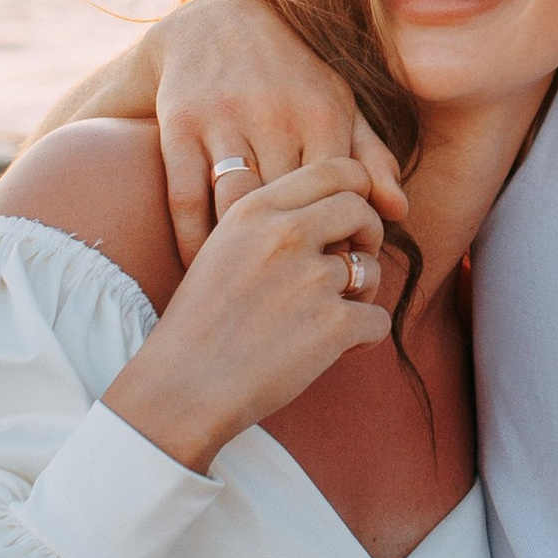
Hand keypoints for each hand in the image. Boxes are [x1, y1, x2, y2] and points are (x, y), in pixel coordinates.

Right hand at [101, 159, 389, 473]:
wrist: (179, 389)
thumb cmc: (198, 325)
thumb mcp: (221, 250)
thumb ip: (270, 223)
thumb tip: (329, 213)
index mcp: (254, 209)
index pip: (333, 169)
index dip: (356, 188)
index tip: (352, 216)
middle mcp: (285, 234)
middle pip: (360, 208)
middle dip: (368, 234)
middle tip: (353, 262)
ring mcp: (311, 278)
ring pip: (372, 269)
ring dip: (362, 293)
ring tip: (332, 316)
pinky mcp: (332, 324)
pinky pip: (378, 320)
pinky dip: (363, 338)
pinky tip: (334, 350)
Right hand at [147, 0, 407, 261]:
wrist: (214, 25)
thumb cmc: (292, 77)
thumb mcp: (338, 105)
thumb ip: (370, 158)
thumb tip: (399, 213)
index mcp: (322, 111)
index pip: (339, 197)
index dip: (339, 240)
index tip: (334, 268)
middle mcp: (275, 113)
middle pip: (289, 210)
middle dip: (293, 256)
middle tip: (293, 290)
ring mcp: (223, 118)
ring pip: (235, 208)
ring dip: (241, 255)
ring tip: (251, 285)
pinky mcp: (179, 126)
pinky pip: (185, 200)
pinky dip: (192, 242)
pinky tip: (202, 266)